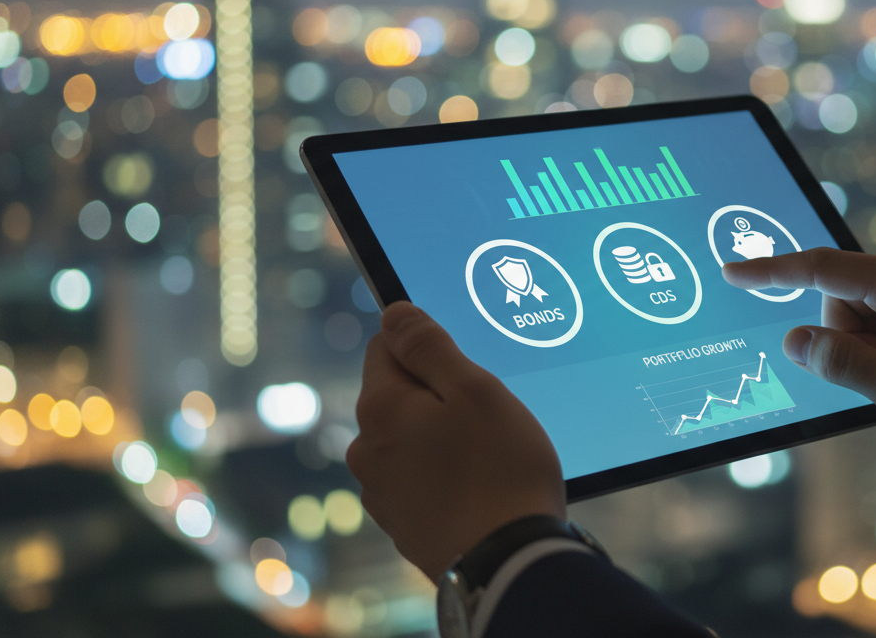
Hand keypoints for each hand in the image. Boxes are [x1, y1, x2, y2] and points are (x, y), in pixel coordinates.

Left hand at [346, 302, 564, 580]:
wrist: (509, 563)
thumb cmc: (501, 469)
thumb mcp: (474, 389)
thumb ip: (429, 345)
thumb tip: (392, 312)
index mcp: (380, 408)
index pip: (387, 345)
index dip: (428, 345)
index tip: (466, 364)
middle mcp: (366, 450)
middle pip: (399, 396)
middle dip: (438, 395)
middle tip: (489, 412)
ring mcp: (382, 493)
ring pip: (410, 440)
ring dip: (441, 437)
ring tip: (490, 454)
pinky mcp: (403, 526)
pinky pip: (420, 480)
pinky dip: (445, 475)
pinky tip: (481, 485)